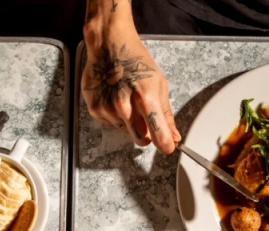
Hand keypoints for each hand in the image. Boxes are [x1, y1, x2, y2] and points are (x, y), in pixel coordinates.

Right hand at [82, 20, 179, 153]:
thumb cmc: (135, 60)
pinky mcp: (95, 109)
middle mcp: (125, 106)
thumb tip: (174, 135)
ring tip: (126, 99)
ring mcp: (108, 109)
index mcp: (146, 98)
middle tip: (145, 117)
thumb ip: (166, 113)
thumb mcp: (158, 83)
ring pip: (126, 132)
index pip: (159, 135)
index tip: (167, 146)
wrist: (109, 46)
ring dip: (129, 122)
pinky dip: (115, 117)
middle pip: (141, 140)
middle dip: (147, 134)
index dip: (166, 145)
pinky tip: (114, 98)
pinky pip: (111, 125)